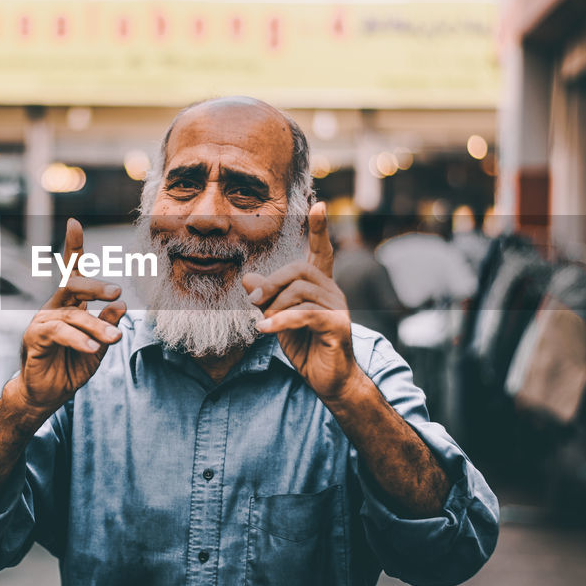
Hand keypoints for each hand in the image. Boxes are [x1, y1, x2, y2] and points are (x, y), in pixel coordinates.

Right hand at [16, 219, 125, 420]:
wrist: (46, 394)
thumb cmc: (71, 366)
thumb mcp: (98, 345)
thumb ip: (108, 325)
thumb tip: (123, 305)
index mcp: (70, 304)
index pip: (73, 271)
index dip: (73, 246)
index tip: (74, 222)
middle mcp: (55, 306)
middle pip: (73, 285)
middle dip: (96, 287)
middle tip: (117, 294)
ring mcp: (42, 320)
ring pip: (74, 315)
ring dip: (97, 327)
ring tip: (115, 339)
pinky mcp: (34, 337)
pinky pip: (59, 332)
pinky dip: (78, 339)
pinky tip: (93, 348)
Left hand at [241, 202, 361, 402]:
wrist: (329, 381)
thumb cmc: (306, 347)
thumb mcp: (279, 319)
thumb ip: (266, 298)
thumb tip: (247, 277)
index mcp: (320, 286)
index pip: (321, 251)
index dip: (319, 229)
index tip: (317, 204)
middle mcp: (333, 291)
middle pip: (298, 270)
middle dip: (271, 284)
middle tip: (253, 304)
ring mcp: (338, 307)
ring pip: (298, 292)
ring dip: (274, 308)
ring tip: (264, 324)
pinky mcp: (338, 325)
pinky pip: (304, 314)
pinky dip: (280, 321)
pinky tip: (264, 330)